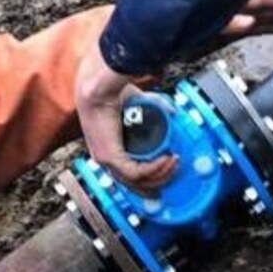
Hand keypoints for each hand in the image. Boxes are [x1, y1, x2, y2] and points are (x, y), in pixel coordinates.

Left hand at [75, 45, 177, 192]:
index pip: (129, 173)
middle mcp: (105, 159)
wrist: (97, 87)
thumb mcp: (137, 103)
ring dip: (160, 174)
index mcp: (108, 149)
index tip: (168, 170)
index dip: (150, 175)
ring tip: (174, 162)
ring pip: (137, 180)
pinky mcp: (110, 157)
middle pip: (134, 183)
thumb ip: (154, 107)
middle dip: (158, 181)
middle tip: (175, 171)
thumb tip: (172, 112)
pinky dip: (154, 168)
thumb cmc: (109, 91)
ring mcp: (106, 160)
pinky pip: (137, 172)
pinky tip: (166, 160)